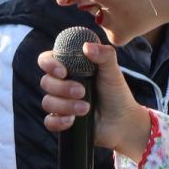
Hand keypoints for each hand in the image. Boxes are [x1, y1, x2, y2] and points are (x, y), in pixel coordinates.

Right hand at [36, 37, 153, 157]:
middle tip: (82, 92)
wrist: (123, 121)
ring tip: (86, 109)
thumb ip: (104, 55)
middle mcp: (61, 85)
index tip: (63, 71)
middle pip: (46, 82)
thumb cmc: (116, 93)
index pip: (47, 60)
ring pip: (47, 102)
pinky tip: (72, 121)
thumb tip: (87, 46)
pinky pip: (49, 122)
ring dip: (65, 105)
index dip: (49, 64)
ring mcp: (60, 104)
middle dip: (62, 88)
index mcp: (69, 68)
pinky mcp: (61, 122)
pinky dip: (58, 121)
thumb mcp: (113, 72)